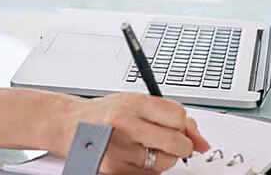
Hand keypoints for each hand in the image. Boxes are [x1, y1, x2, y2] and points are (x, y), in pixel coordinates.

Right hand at [49, 93, 210, 173]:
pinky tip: (135, 157)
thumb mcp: (135, 103)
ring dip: (163, 158)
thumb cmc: (105, 113)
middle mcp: (125, 124)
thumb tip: (202, 142)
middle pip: (176, 142)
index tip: (177, 127)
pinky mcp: (114, 169)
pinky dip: (148, 169)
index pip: (178, 116)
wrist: (68, 125)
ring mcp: (119, 148)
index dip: (183, 125)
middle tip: (171, 142)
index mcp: (133, 102)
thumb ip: (169, 116)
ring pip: (165, 162)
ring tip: (145, 147)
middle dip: (180, 145)